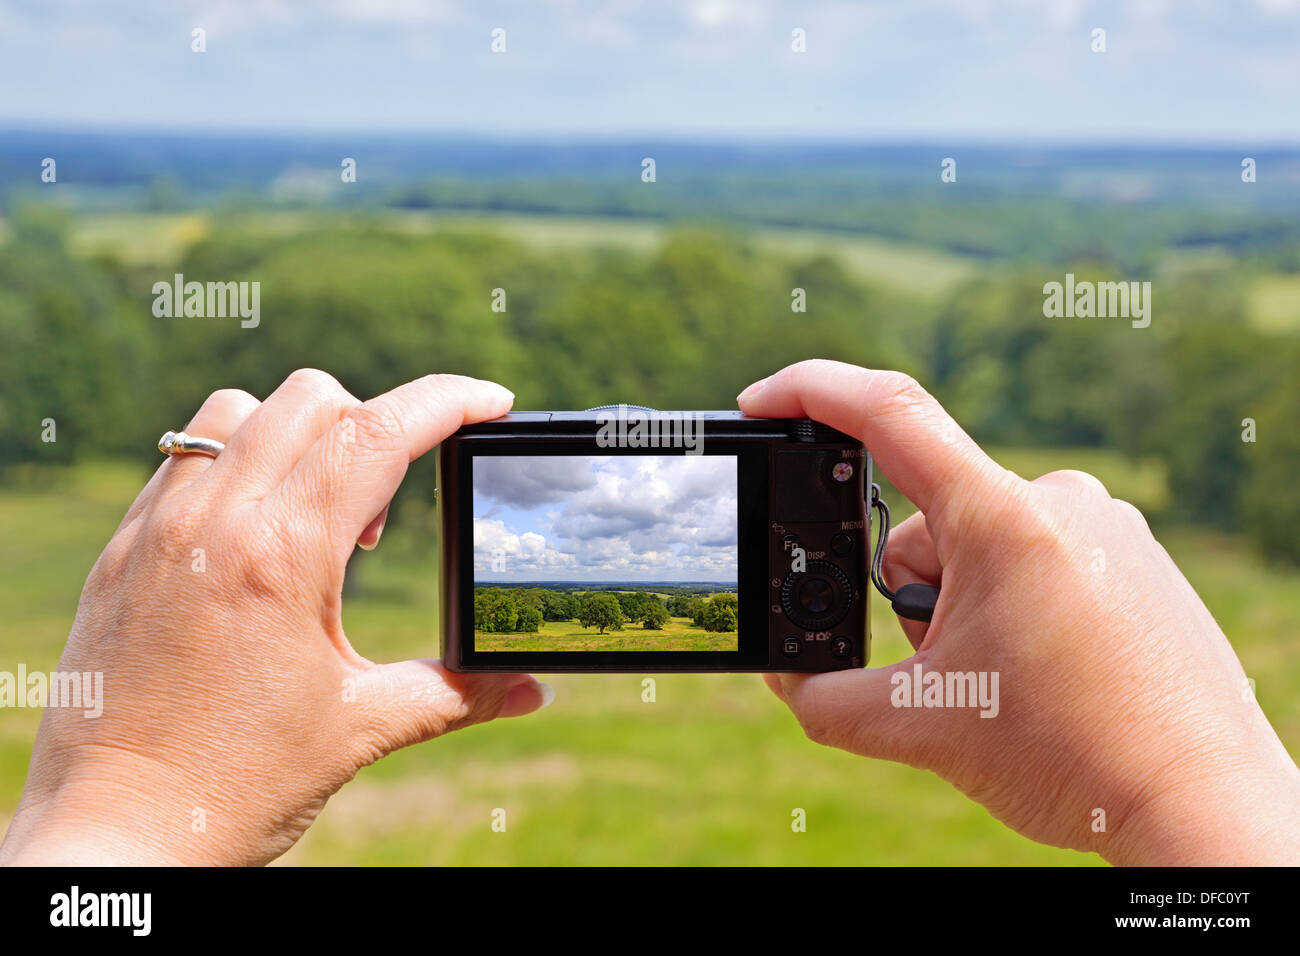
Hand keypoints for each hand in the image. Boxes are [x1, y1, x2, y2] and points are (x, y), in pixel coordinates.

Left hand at [0, 370, 550, 865]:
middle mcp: (212, 523)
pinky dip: (235, 464)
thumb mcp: (358, 731)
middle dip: (377, 427)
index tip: (493, 401)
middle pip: (314, 400)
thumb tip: (535, 690)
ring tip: (314, 523)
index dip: (449, 401)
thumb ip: (456, 693)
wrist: (114, 840)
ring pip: (238, 412)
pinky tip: (252, 538)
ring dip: (297, 436)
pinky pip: (183, 459)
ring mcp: (155, 531)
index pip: (379, 432)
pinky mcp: (120, 553)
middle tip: (385, 525)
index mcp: (281, 557)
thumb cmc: (235, 788)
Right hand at [740, 360, 1299, 864]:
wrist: (1200, 802)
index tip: (760, 403)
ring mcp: (1100, 523)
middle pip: (924, 520)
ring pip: (976, 542)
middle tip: (951, 668)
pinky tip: (1044, 666)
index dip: (808, 393)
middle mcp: (1056, 499)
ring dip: (961, 601)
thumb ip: (824, 698)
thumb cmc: (1071, 758)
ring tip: (1010, 678)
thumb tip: (783, 673)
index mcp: (999, 519)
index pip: (886, 414)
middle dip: (908, 592)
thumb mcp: (920, 728)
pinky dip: (1010, 601)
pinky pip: (1032, 553)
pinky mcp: (1128, 551)